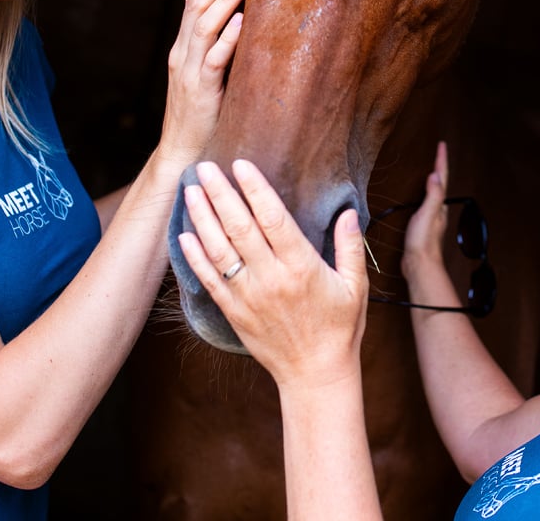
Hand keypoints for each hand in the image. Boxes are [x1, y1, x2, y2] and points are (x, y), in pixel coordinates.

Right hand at [158, 0, 247, 167]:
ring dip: (225, 0)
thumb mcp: (211, 76)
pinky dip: (228, 38)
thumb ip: (223, 50)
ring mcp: (189, 73)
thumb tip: (252, 21)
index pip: (195, 2)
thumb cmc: (204, 115)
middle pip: (196, 5)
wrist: (183, 154)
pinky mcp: (201, 93)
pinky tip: (242, 22)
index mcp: (184, 48)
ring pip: (203, 26)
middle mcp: (182, 55)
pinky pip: (213, 60)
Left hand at [177, 159, 368, 389]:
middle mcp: (271, 279)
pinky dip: (194, 257)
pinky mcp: (234, 312)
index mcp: (301, 267)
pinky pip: (209, 280)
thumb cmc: (339, 328)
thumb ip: (350, 246)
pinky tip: (184, 234)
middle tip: (205, 166)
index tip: (241, 165)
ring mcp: (248, 296)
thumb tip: (348, 211)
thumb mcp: (355, 286)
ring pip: (219, 250)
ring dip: (202, 218)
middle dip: (220, 194)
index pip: (273, 219)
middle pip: (239, 228)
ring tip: (191, 190)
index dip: (255, 189)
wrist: (314, 374)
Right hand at [401, 141, 449, 281]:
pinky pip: (426, 202)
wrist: (419, 265)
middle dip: (440, 167)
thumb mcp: (427, 214)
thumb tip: (436, 175)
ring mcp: (432, 218)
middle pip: (441, 183)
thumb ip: (433, 195)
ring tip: (432, 168)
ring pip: (435, 193)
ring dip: (434, 179)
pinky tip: (421, 196)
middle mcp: (439, 210)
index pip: (442, 178)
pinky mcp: (423, 225)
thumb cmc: (423, 242)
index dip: (441, 160)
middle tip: (438, 153)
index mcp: (440, 205)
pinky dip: (425, 193)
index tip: (441, 144)